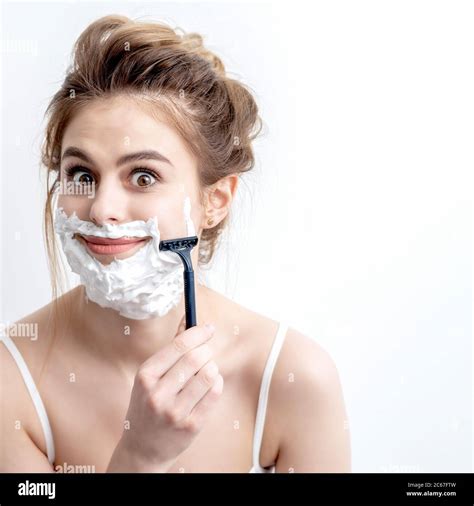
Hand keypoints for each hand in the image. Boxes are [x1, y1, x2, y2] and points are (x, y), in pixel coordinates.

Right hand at [108, 319, 223, 471]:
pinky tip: (209, 385)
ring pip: (208, 374)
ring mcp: (175, 412)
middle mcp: (158, 394)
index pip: (178, 346)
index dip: (198, 333)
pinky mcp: (191, 425)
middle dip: (207, 350)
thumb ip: (171, 348)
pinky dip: (217, 383)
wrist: (142, 448)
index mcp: (145, 376)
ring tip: (205, 371)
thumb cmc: (147, 405)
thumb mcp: (150, 376)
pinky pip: (215, 393)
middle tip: (207, 351)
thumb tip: (189, 319)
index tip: (209, 328)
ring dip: (212, 367)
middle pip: (196, 358)